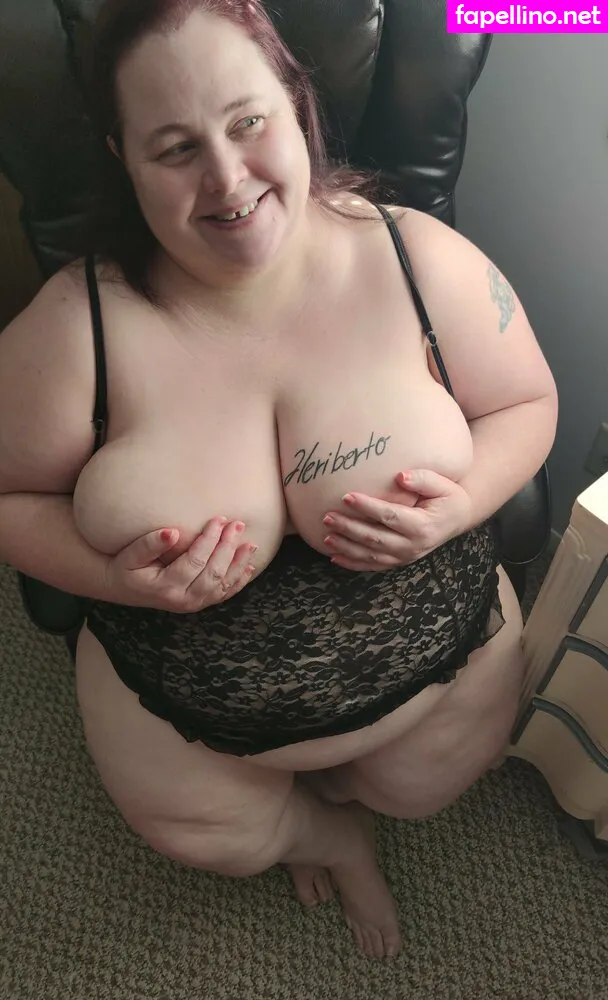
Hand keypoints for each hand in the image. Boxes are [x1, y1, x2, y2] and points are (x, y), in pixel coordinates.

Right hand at [105, 517, 257, 610]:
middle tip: (237, 525)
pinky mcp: (199, 603)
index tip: (219, 519)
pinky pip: (223, 594)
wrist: (120, 587)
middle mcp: (183, 600)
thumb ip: (150, 544)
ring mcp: (193, 604)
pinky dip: (238, 581)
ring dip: (239, 564)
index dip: (209, 540)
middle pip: (213, 573)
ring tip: (251, 544)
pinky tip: (249, 567)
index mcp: (166, 587)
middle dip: (228, 548)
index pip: (195, 561)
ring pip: (223, 586)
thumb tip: (172, 532)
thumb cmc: (125, 567)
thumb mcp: (131, 555)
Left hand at [322, 470, 472, 570]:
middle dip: (349, 528)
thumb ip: (423, 479)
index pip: (389, 516)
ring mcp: (405, 556)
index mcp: (423, 526)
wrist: (457, 518)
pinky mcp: (398, 561)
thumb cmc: (448, 496)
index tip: (347, 496)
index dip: (367, 508)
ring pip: (370, 556)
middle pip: (375, 538)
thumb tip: (400, 476)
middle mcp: (413, 545)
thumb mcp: (443, 484)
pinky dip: (353, 564)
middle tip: (328, 516)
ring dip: (346, 547)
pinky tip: (334, 557)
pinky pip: (373, 566)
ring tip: (326, 536)